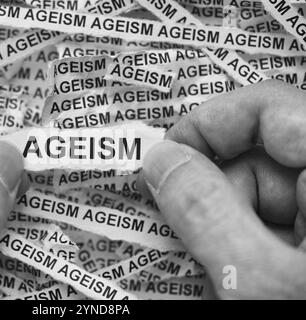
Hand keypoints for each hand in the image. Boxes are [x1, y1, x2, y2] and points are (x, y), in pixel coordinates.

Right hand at [141, 80, 305, 298]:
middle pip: (261, 155)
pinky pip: (275, 223)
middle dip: (213, 189)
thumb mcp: (258, 281)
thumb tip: (158, 160)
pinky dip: (247, 245)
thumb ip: (202, 209)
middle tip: (182, 233)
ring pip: (262, 194)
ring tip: (225, 274)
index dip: (206, 125)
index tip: (162, 161)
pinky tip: (242, 276)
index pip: (267, 109)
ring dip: (227, 226)